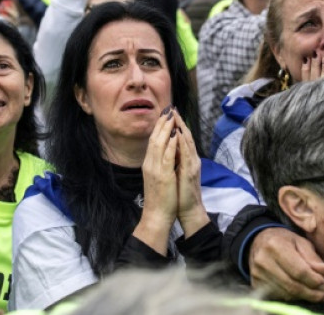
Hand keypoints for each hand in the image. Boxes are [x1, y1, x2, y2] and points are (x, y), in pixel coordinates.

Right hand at [132, 106, 178, 253]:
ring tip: (171, 116)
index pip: (153, 140)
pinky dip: (170, 144)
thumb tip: (165, 152)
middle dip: (162, 123)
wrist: (156, 215)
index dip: (159, 127)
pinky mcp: (162, 175)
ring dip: (165, 129)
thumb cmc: (160, 197)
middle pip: (154, 138)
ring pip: (159, 144)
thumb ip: (160, 164)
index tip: (165, 114)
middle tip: (168, 109)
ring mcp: (155, 169)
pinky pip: (166, 156)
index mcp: (149, 163)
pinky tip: (174, 135)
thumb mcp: (158, 177)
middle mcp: (149, 163)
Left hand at [171, 109, 208, 235]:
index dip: (176, 125)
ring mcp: (192, 165)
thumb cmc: (180, 192)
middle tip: (172, 108)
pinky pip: (186, 155)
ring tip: (175, 116)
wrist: (187, 209)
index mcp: (186, 159)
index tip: (169, 112)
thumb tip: (169, 148)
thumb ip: (175, 160)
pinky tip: (179, 135)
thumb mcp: (176, 172)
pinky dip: (183, 144)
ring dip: (182, 128)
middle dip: (179, 122)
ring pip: (188, 143)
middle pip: (186, 136)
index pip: (181, 138)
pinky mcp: (190, 172)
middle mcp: (191, 159)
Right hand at [249, 227, 323, 301]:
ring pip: (286, 294)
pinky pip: (278, 296)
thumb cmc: (284, 241)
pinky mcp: (255, 283)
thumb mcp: (301, 242)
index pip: (299, 271)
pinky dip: (293, 297)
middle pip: (293, 285)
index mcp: (275, 245)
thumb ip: (314, 258)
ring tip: (318, 295)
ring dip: (305, 297)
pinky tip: (301, 292)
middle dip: (313, 293)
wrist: (258, 241)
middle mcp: (263, 260)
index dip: (315, 280)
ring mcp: (257, 273)